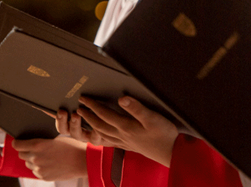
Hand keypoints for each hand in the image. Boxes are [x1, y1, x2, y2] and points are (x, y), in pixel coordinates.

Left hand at [12, 136, 87, 180]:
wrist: (82, 161)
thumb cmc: (71, 147)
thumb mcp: (55, 139)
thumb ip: (40, 142)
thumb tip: (30, 143)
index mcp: (38, 145)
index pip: (17, 145)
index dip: (17, 142)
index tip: (18, 142)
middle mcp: (36, 157)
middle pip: (21, 154)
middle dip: (26, 151)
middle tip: (35, 149)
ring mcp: (39, 169)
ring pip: (28, 163)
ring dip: (33, 160)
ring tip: (46, 157)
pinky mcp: (43, 177)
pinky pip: (35, 171)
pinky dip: (39, 168)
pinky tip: (50, 164)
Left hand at [61, 96, 177, 166]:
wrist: (171, 152)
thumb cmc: (164, 134)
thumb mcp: (152, 117)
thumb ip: (136, 108)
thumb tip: (121, 98)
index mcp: (126, 127)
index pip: (104, 114)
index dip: (93, 105)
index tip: (83, 98)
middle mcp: (122, 135)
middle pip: (100, 125)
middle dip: (88, 116)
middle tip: (79, 108)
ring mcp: (125, 142)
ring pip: (103, 134)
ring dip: (92, 126)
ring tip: (86, 120)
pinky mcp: (130, 146)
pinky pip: (110, 141)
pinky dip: (103, 137)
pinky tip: (103, 135)